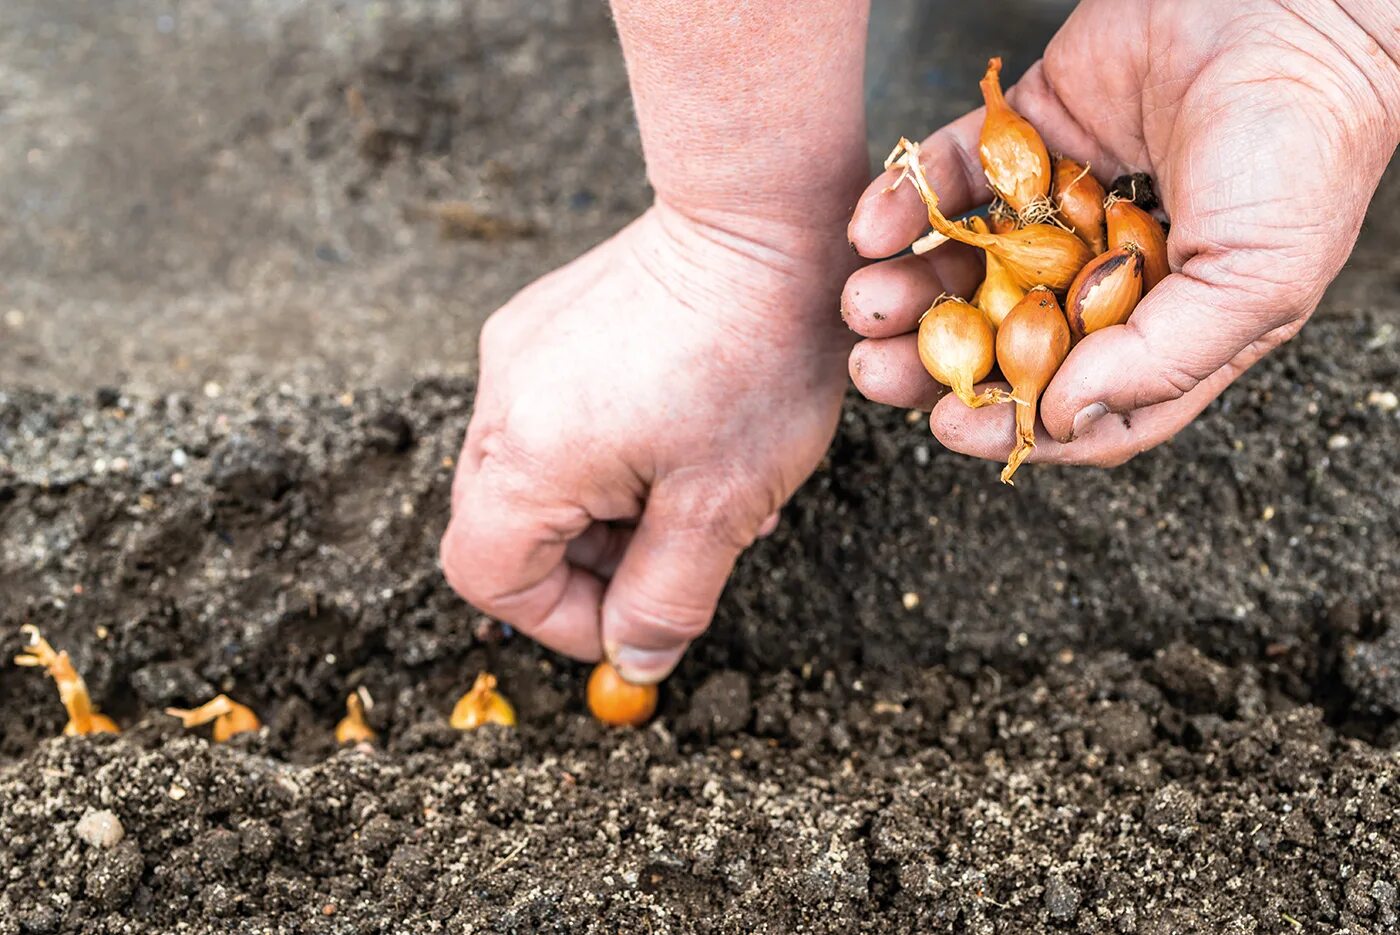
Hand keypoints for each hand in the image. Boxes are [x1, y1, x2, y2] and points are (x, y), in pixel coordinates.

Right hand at [441, 206, 853, 682]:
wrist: (760, 220)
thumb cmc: (752, 360)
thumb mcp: (722, 505)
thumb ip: (666, 598)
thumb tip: (631, 660)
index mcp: (526, 454)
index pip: (489, 577)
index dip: (557, 620)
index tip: (635, 617)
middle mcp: (500, 400)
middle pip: (505, 528)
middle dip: (589, 565)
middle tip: (676, 550)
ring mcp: (517, 351)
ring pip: (532, 475)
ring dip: (604, 509)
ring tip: (694, 486)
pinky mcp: (544, 319)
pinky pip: (552, 416)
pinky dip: (603, 451)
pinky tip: (679, 430)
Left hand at [845, 0, 1398, 467]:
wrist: (1297, 4)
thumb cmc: (1301, 147)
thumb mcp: (1255, 279)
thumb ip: (1160, 362)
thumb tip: (1060, 424)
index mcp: (1165, 324)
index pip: (1074, 401)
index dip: (1009, 425)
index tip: (947, 426)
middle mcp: (1104, 273)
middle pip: (999, 341)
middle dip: (931, 363)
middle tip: (874, 372)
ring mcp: (1062, 203)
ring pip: (966, 265)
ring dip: (907, 290)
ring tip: (863, 300)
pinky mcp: (1028, 134)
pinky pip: (952, 175)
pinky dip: (905, 198)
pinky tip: (873, 225)